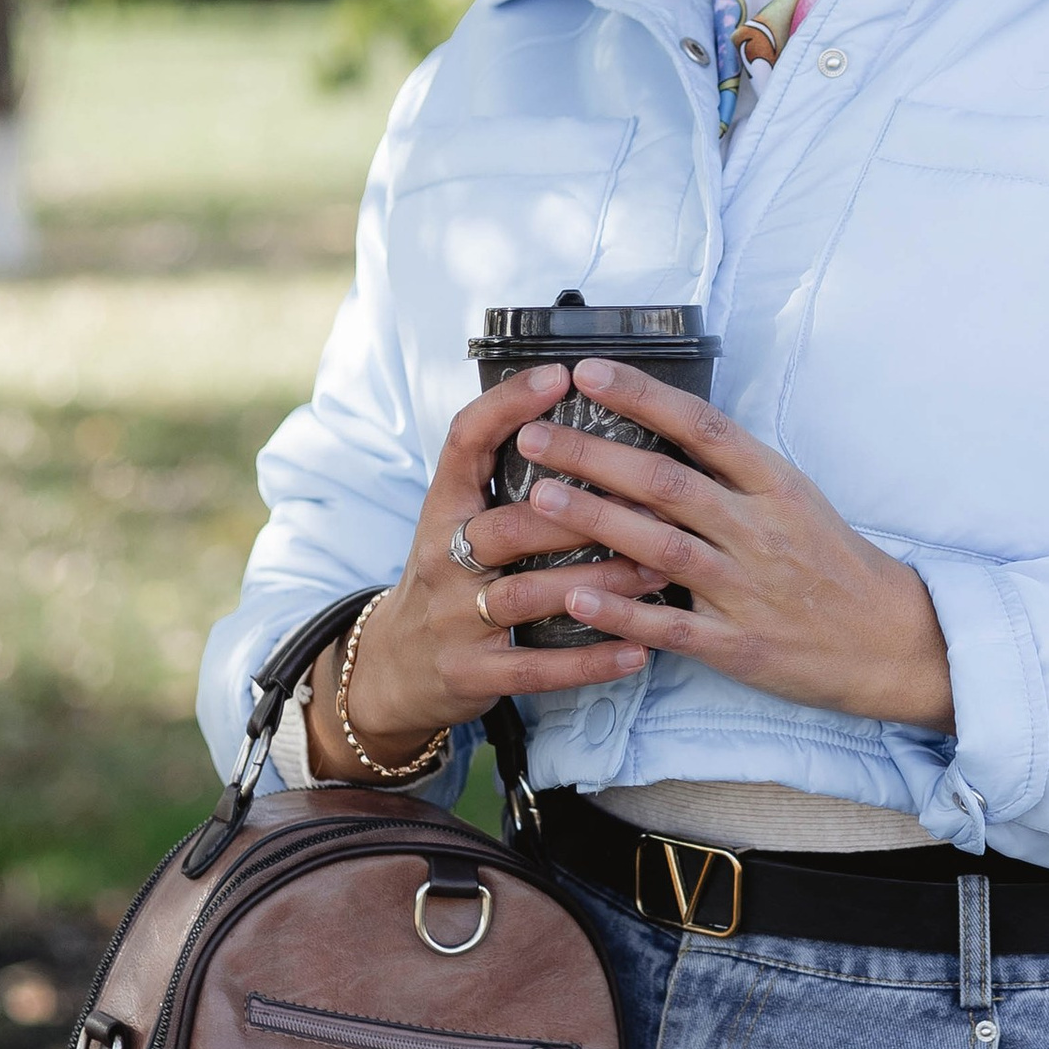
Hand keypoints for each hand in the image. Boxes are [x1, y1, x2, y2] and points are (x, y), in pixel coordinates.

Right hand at [303, 365, 668, 776]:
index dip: (508, 405)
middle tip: (650, 503)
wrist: (391, 670)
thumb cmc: (447, 583)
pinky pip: (537, 668)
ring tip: (657, 571)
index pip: (465, 441)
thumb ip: (504, 483)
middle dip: (582, 513)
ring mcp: (454, 618)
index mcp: (443, 509)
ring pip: (529, 595)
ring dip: (599, 583)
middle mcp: (443, 558)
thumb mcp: (457, 524)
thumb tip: (584, 426)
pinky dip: (591, 661)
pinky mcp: (471, 672)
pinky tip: (638, 649)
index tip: (560, 376)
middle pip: (510, 525)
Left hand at [506, 358, 955, 734]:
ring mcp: (749, 588)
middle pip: (667, 482)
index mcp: (776, 485)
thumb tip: (662, 426)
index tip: (587, 371)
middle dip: (595, 454)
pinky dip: (623, 609)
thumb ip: (733, 470)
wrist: (893, 640)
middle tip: (534, 433)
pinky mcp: (740, 645)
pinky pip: (672, 625)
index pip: (701, 426)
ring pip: (661, 547)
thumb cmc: (834, 563)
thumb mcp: (796, 498)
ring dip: (597, 521)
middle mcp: (760, 530)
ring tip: (541, 497)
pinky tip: (577, 594)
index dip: (641, 396)